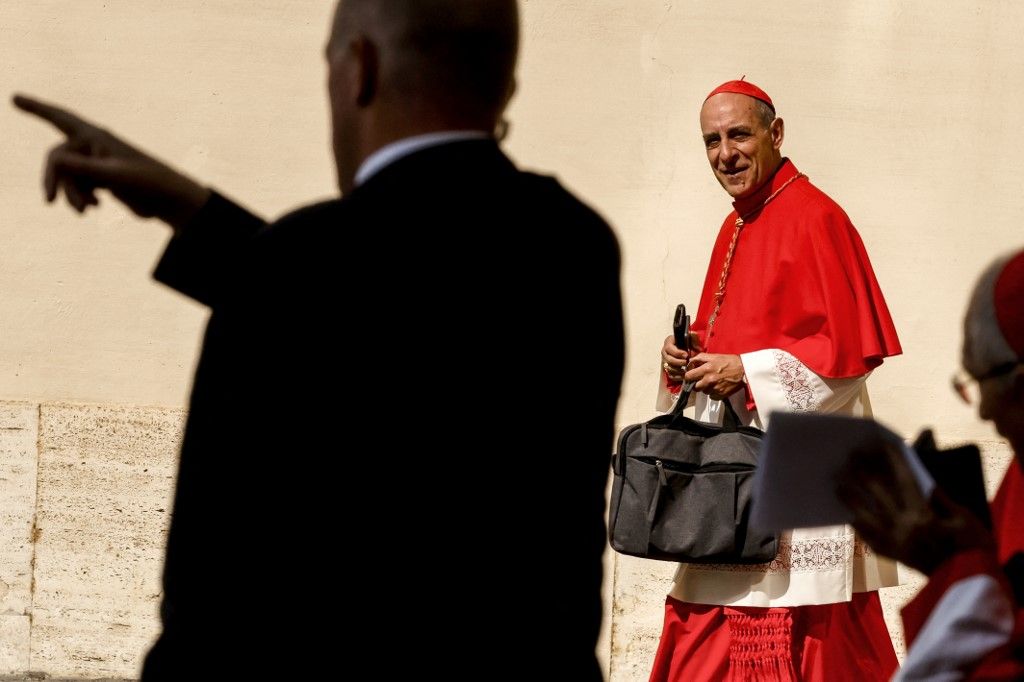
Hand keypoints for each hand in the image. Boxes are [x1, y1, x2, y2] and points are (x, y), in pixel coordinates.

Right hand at [12, 94, 209, 230]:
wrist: (170, 202)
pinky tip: (95, 208)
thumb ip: (85, 169)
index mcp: (97, 137)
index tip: (14, 98)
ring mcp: (97, 163)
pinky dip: (82, 198)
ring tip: (87, 210)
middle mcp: (94, 146)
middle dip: (55, 180)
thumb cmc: (150, 183)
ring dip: (73, 194)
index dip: (37, 108)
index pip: (61, 119)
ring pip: (68, 177)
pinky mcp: (101, 179)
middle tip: (49, 200)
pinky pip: (78, 187)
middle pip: (58, 159)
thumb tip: (54, 161)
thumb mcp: (116, 177)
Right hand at [661, 333, 702, 382]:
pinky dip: (677, 376)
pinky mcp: (668, 368)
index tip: (686, 355)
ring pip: (668, 368)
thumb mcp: (691, 337)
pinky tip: (684, 375)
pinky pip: (670, 374)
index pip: (669, 348)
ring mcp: (665, 361)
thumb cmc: (689, 342)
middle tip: (687, 363)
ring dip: (678, 370)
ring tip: (687, 369)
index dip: (677, 353)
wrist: (688, 348)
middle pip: (668, 359)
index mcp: (668, 342)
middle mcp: (665, 352)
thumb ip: (694, 337)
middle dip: (678, 362)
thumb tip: (695, 346)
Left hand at [683, 352, 743, 399]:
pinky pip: (712, 396)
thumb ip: (700, 358)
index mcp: (706, 369)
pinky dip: (713, 392)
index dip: (688, 376)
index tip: (691, 376)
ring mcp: (715, 388)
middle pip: (695, 387)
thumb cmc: (730, 362)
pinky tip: (718, 386)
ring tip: (713, 381)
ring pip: (704, 392)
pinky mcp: (721, 395)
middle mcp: (709, 380)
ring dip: (706, 388)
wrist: (744, 370)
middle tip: (702, 380)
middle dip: (697, 384)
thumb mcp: (714, 356)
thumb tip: (690, 362)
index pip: (688, 376)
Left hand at [836, 441, 994, 574]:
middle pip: (877, 493)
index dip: (892, 460)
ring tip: (838, 485)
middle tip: (851, 457)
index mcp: (923, 514)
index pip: (903, 479)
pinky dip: (856, 524)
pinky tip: (847, 514)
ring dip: (850, 498)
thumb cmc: (972, 548)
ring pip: (864, 514)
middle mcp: (903, 526)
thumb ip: (940, 498)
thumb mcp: (964, 518)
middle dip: (864, 472)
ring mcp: (893, 541)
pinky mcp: (889, 554)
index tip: (881, 445)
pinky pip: (866, 536)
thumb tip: (922, 480)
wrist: (966, 583)